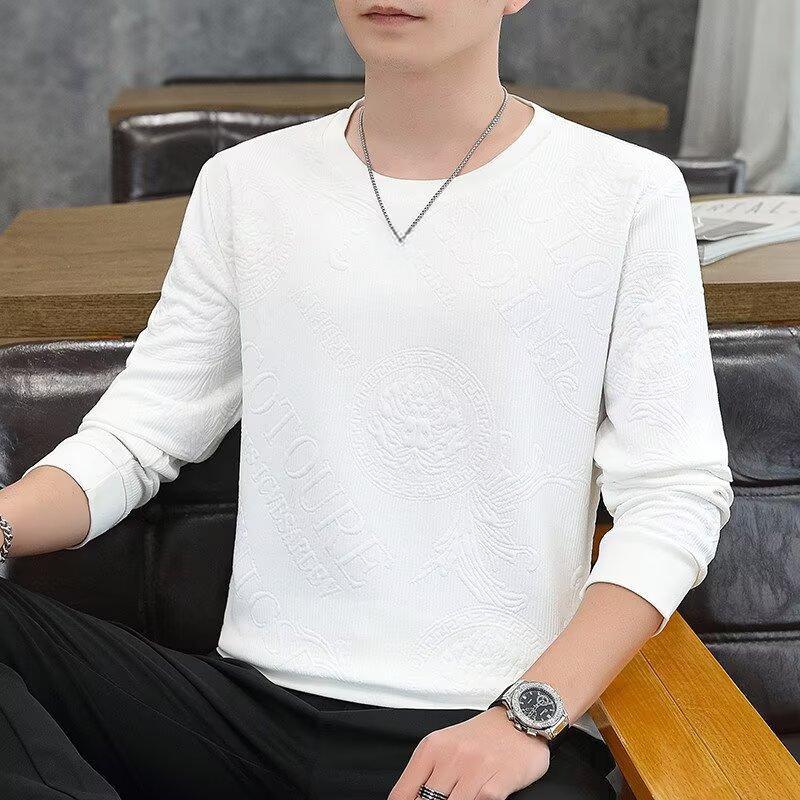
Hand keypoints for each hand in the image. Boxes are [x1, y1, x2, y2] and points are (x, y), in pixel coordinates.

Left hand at [387, 705, 550, 799]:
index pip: (402, 793)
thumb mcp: (446, 746)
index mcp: (432, 748)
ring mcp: (474, 769)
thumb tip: (411, 799)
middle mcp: (450, 756)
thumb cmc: (481, 738)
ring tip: (461, 799)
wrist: (521, 718)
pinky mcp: (497, 782)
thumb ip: (427, 774)